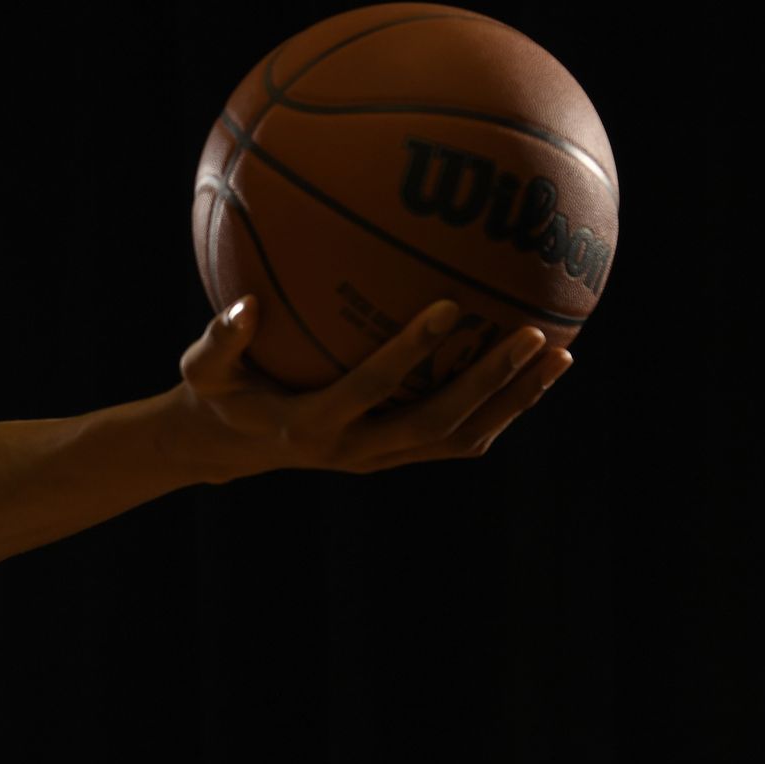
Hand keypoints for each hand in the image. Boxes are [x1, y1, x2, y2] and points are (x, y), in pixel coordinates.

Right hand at [177, 295, 573, 477]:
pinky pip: (460, 439)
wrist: (231, 446)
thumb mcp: (203, 368)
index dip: (411, 353)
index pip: (371, 389)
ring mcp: (382, 459)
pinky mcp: (397, 456)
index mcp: (311, 425)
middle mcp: (355, 451)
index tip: (449, 307)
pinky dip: (501, 409)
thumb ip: (220, 338)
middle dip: (491, 383)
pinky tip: (533, 369)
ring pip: (462, 439)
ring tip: (561, 355)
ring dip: (514, 401)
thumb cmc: (218, 394)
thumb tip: (245, 304)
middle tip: (535, 337)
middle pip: (437, 424)